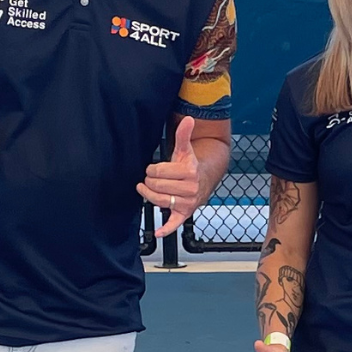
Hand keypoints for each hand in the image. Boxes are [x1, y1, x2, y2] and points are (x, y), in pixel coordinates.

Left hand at [138, 116, 203, 237]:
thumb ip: (184, 135)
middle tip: (150, 179)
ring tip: (146, 190)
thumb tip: (189, 119)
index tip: (153, 169)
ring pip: (160, 201)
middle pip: (157, 187)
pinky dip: (166, 229)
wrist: (204, 179)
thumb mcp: (185, 149)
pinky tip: (158, 233)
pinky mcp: (185, 214)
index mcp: (189, 172)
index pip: (158, 172)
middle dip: (150, 182)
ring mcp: (187, 203)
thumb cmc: (190, 165)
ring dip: (149, 196)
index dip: (152, 170)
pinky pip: (175, 223)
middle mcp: (190, 189)